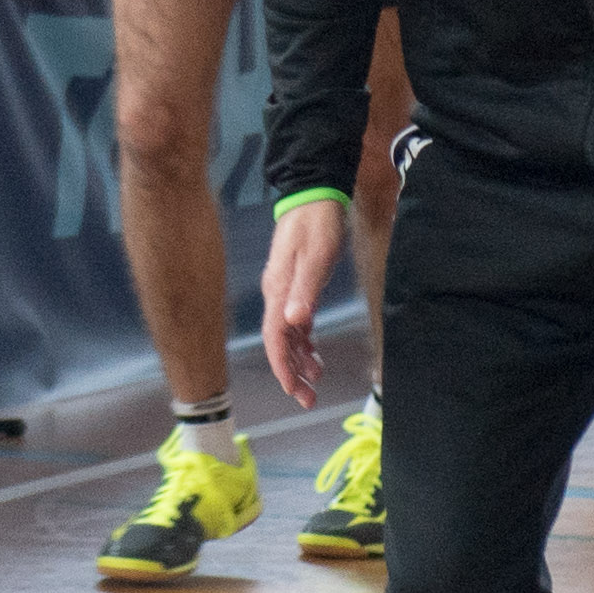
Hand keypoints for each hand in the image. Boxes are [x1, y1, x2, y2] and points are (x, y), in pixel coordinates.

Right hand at [260, 195, 347, 404]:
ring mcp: (285, 291)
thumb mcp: (317, 256)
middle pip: (280, 344)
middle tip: (309, 398)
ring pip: (288, 336)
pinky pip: (296, 324)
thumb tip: (294, 322)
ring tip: (317, 381)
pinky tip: (315, 354)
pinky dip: (305, 342)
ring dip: (300, 361)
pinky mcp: (295, 286)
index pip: (275, 339)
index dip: (283, 368)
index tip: (294, 391)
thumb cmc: (317, 223)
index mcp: (279, 291)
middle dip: (292, 374)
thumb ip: (305, 289)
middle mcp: (277, 295)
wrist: (313, 194)